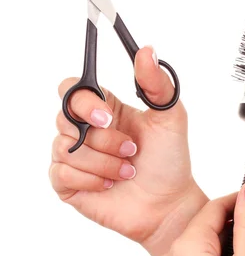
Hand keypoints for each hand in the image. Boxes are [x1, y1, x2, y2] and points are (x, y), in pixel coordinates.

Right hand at [49, 46, 206, 255]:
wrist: (169, 204)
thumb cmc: (170, 161)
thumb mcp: (171, 117)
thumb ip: (157, 83)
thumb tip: (146, 50)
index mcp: (105, 109)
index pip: (72, 89)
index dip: (83, 101)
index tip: (107, 116)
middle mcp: (86, 130)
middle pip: (65, 119)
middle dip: (103, 139)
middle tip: (131, 149)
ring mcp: (75, 157)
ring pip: (66, 149)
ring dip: (104, 162)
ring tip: (128, 170)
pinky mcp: (69, 183)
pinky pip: (61, 173)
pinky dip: (91, 179)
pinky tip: (110, 184)